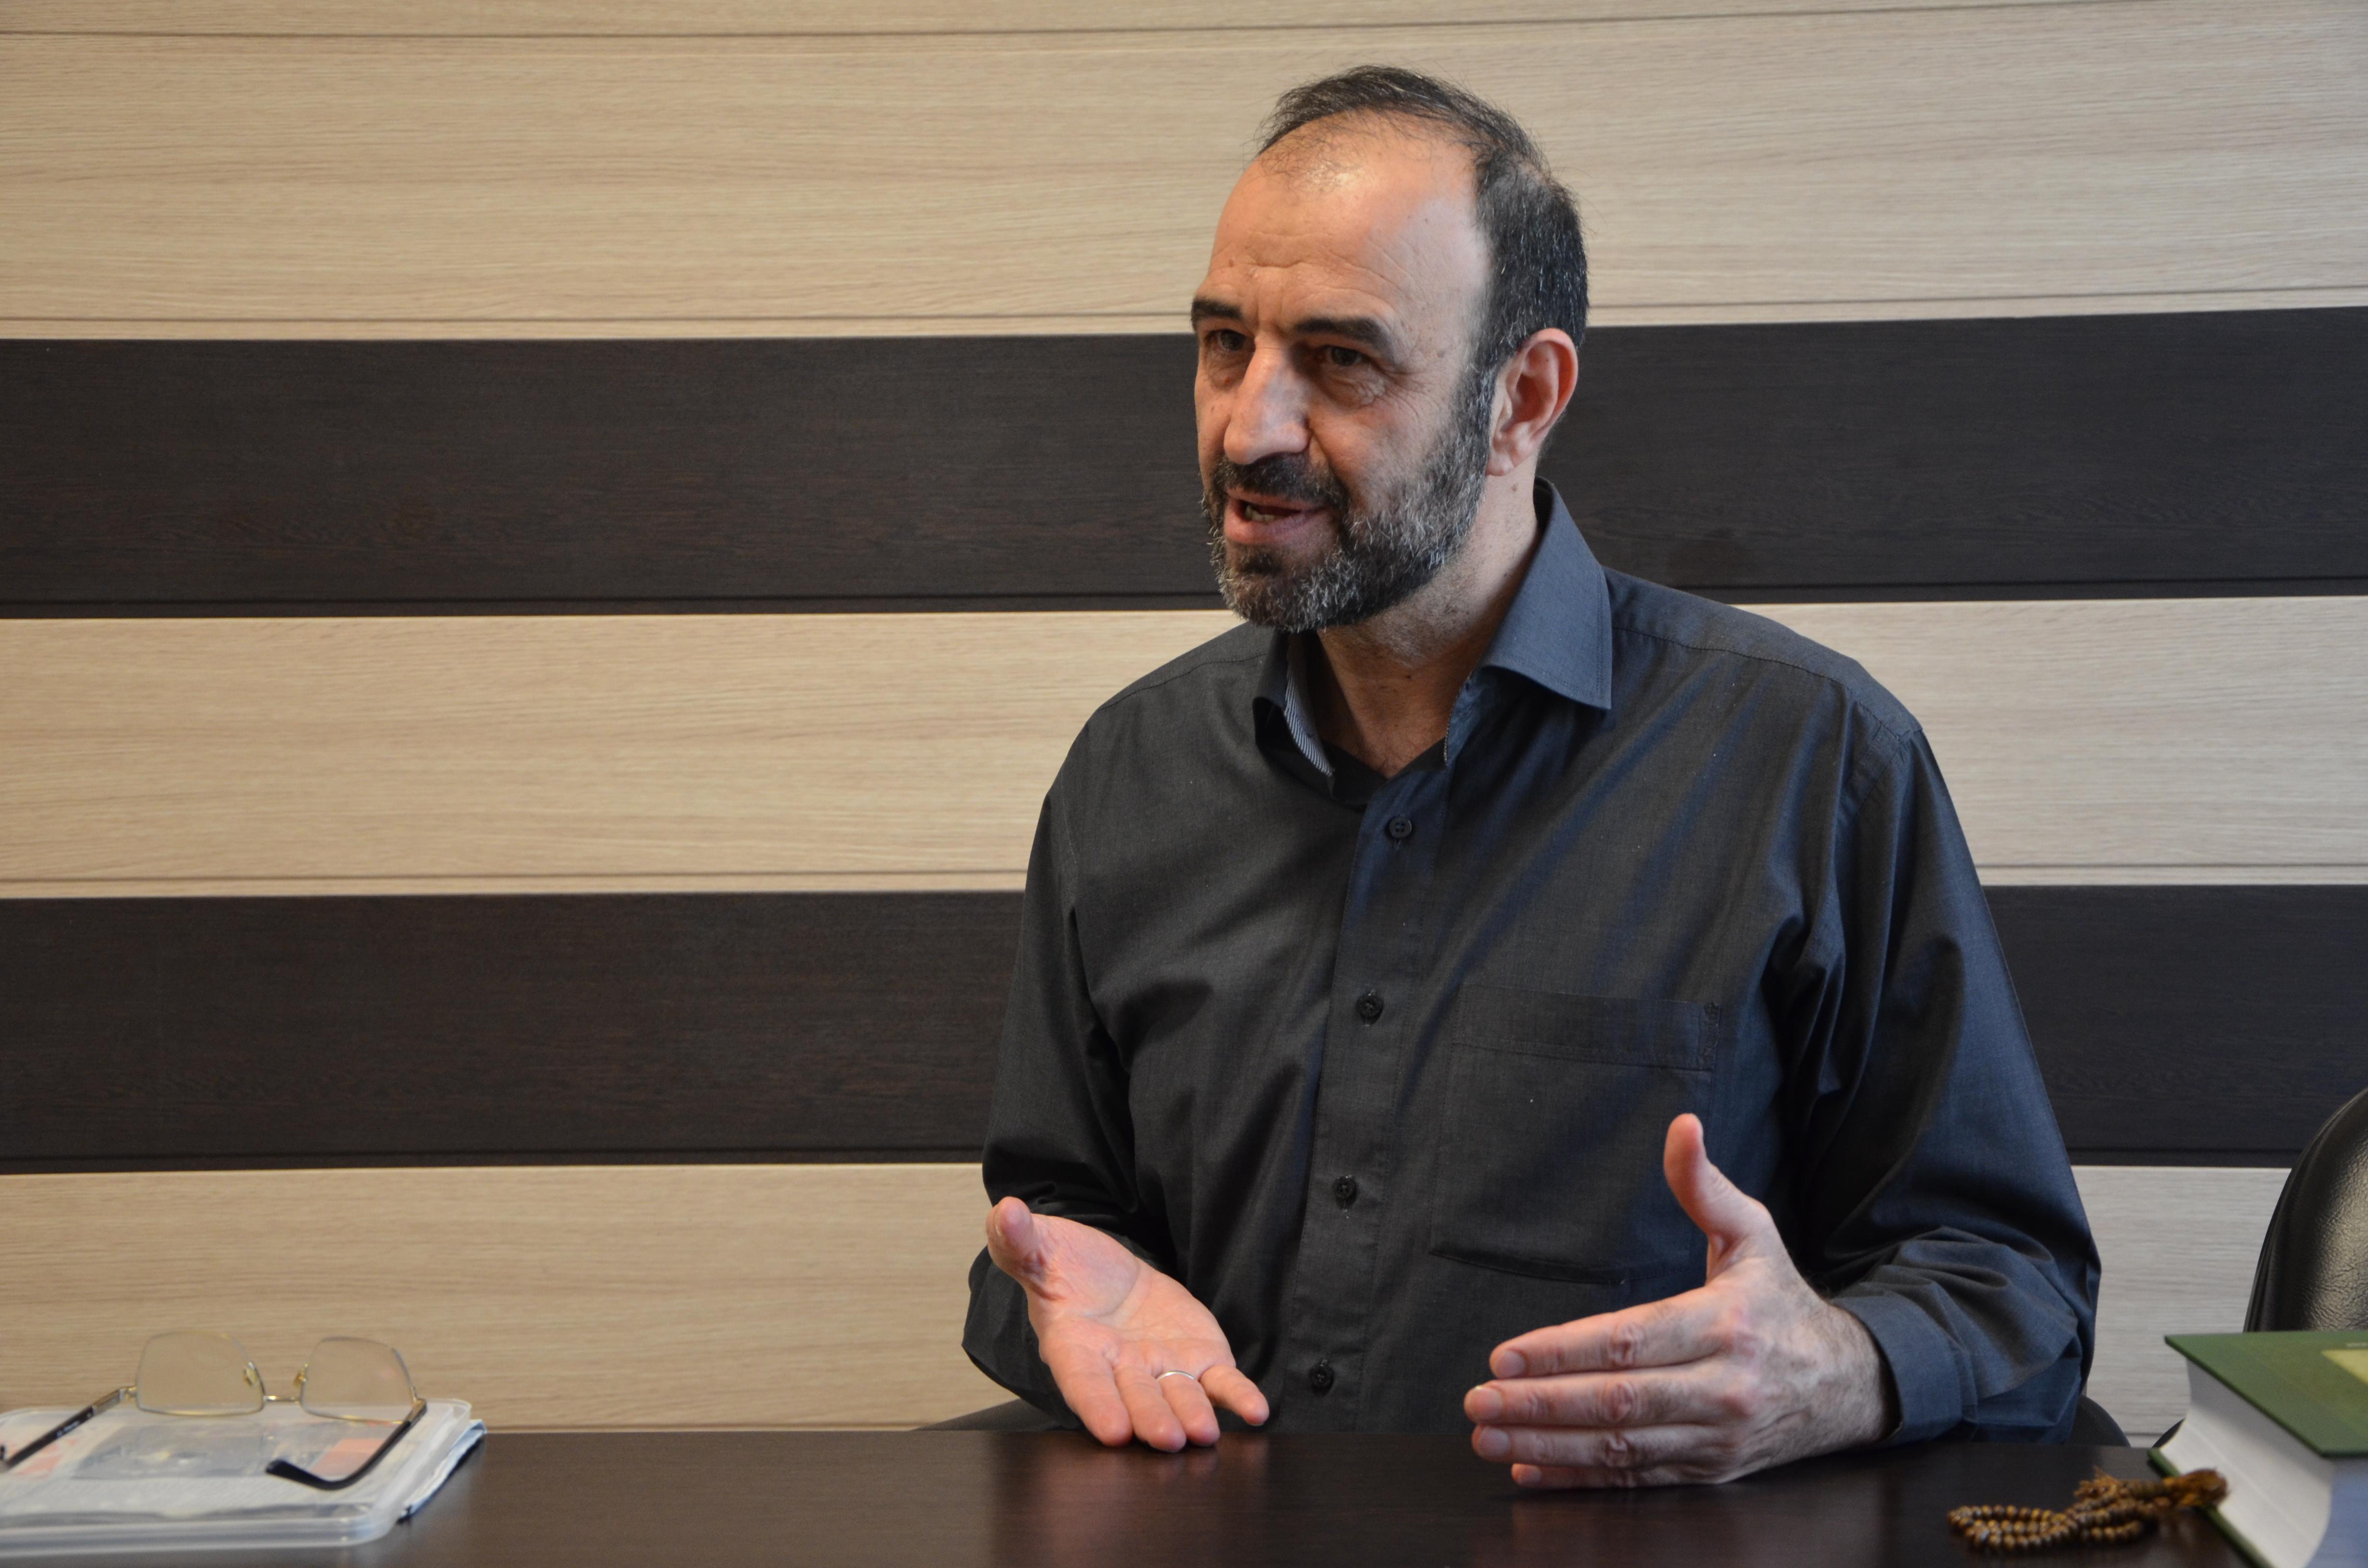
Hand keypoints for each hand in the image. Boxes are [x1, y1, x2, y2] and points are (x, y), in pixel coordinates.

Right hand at [985, 1197, 1269, 1450]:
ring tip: (1204, 1432)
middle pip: (1136, 1398)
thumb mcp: (1040, 1247)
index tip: (1111, 1430)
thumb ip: (1021, 1241)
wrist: (1106, 1275)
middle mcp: (1120, 1369)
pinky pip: (1219, 1382)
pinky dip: (1237, 1396)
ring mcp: (1161, 1368)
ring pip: (1178, 1396)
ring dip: (1192, 1414)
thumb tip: (1006, 1213)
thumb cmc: (1065, 1268)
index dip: (1097, 1406)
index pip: (1083, 1382)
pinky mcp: (1197, 1358)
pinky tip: (1255, 1410)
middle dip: (1151, 1418)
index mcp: (1074, 1348)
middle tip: (1166, 1438)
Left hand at [1461, 1113, 1893, 1486]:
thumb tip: (1682, 1126)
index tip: (1505, 1355)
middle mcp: (1724, 1388)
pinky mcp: (1712, 1473)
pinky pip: (1638, 1480)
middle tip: (1478, 1401)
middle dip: (1540, 1404)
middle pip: (1618, 1401)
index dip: (1562, 1351)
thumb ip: (1705, 1186)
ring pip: (1622, 1448)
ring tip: (1488, 1438)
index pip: (1629, 1341)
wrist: (1848, 1383)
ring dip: (1548, 1446)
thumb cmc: (1781, 1302)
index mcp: (1727, 1324)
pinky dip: (1582, 1479)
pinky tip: (1531, 1470)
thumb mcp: (1754, 1234)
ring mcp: (1718, 1438)